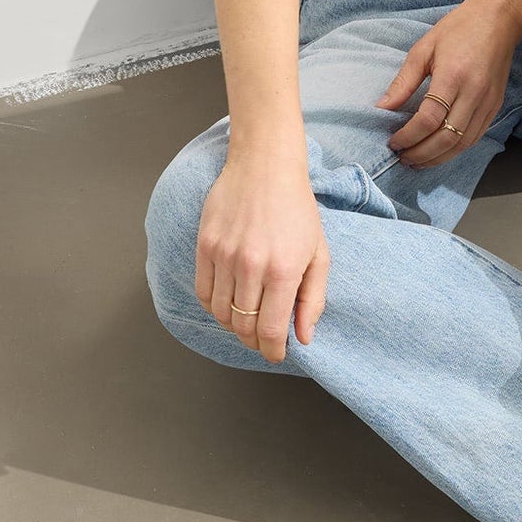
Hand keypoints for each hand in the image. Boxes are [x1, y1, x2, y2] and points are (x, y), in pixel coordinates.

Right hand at [195, 153, 329, 361]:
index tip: (275, 354)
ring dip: (233, 325)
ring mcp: (224, 255)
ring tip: (247, 320)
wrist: (265, 168)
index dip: (271, 350)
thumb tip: (303, 336)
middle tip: (262, 340)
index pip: (269, 329)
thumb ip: (312, 299)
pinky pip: (202, 292)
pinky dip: (214, 306)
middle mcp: (250, 266)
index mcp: (282, 270)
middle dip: (253, 341)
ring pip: (220, 312)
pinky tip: (228, 302)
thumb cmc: (297, 209)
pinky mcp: (205, 246)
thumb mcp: (318, 253)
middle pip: (242, 325)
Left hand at [374, 0, 521, 168]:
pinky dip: (455, 150)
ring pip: (463, 143)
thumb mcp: (423, 49)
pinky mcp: (495, 107)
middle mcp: (474, 93)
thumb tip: (383, 108)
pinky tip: (439, 151)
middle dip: (422, 154)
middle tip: (403, 157)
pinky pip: (475, 137)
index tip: (394, 142)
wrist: (498, 19)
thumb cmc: (458, 29)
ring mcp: (488, 102)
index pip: (429, 119)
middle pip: (447, 138)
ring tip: (418, 161)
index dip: (409, 136)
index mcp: (453, 76)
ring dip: (438, 158)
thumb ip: (403, 81)